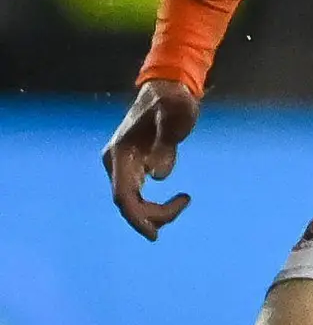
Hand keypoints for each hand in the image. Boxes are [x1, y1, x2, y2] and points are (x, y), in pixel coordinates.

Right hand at [104, 79, 201, 239]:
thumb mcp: (176, 115)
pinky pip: (140, 195)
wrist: (167, 90)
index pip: (123, 196)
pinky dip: (156, 204)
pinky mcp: (134, 167)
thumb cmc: (173, 101)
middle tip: (184, 203)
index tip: (154, 234)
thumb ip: (166, 141)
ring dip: (156, 211)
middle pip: (129, 203)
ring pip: (134, 202)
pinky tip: (179, 200)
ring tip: (184, 201)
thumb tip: (157, 176)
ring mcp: (123, 166)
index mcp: (120, 154)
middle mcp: (116, 162)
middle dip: (153, 215)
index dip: (136, 218)